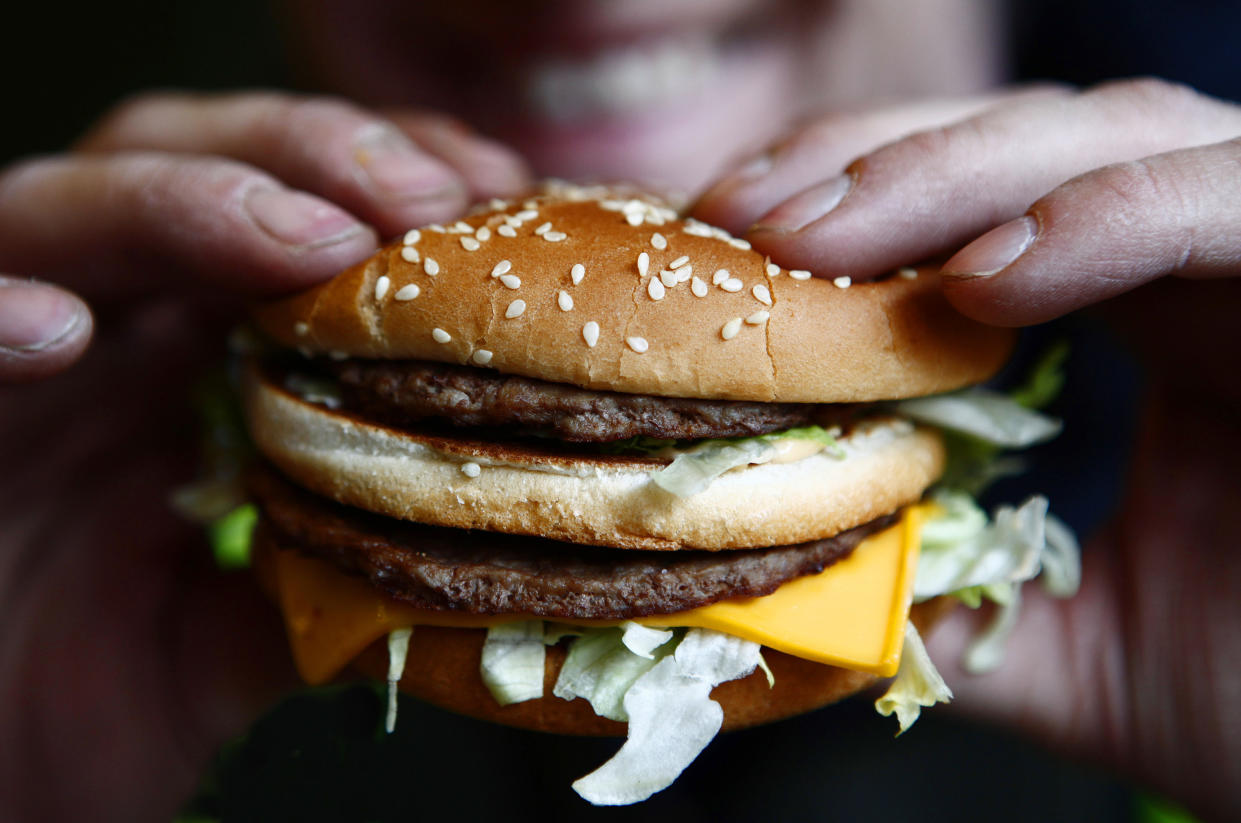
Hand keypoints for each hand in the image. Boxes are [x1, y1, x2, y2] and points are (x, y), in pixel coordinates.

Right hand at [0, 91, 529, 820]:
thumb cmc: (93, 705)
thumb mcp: (245, 641)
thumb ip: (338, 580)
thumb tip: (481, 555)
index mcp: (186, 359)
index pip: (287, 216)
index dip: (387, 185)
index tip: (497, 191)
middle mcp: (95, 335)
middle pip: (188, 168)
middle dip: (313, 160)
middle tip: (424, 195)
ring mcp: (2, 361)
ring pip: (60, 210)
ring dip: (188, 203)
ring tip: (308, 240)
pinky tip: (57, 329)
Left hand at [695, 78, 1240, 821]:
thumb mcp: (1063, 650)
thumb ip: (944, 597)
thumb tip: (796, 575)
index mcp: (1149, 317)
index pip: (986, 208)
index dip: (854, 202)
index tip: (729, 239)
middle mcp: (1210, 264)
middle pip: (1032, 146)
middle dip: (876, 167)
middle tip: (747, 222)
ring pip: (1119, 138)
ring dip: (952, 178)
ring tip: (823, 241)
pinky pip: (1230, 202)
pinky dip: (1105, 221)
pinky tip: (982, 279)